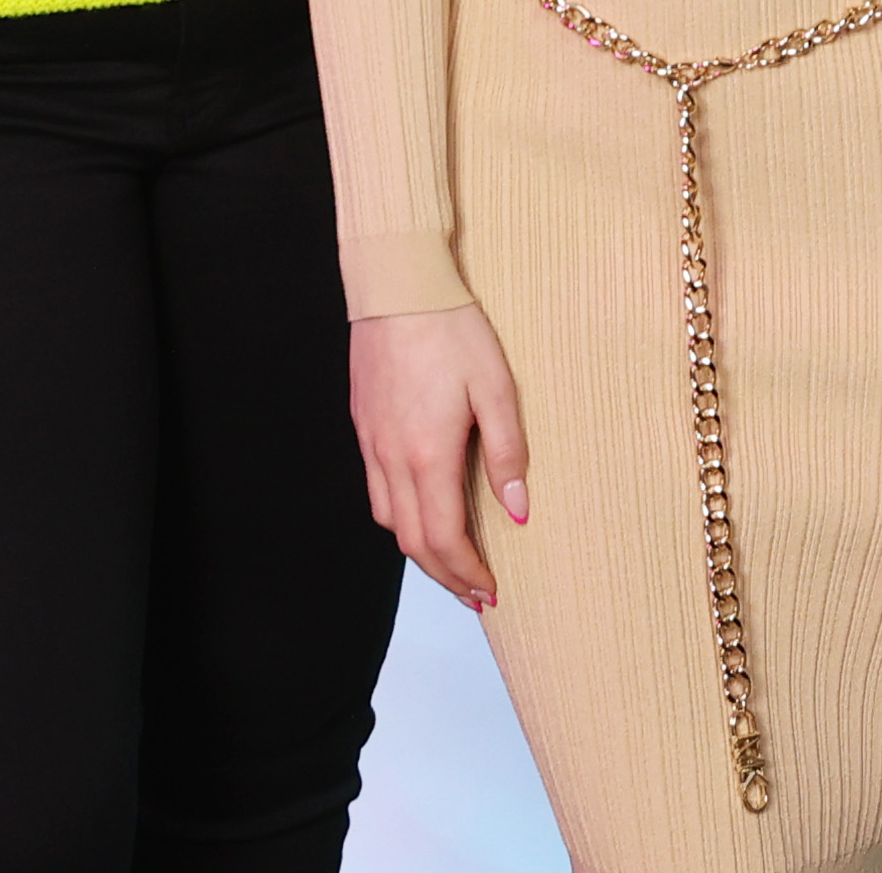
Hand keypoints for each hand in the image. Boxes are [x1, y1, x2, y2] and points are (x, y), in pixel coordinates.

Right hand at [351, 305, 529, 609]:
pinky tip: (420, 511)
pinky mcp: (363, 425)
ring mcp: (371, 442)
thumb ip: (508, 454)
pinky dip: (399, 517)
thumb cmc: (452, 330)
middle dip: (445, 576)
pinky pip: (376, 489)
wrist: (398, 286)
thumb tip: (518, 511)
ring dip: (419, 551)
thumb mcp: (496, 388)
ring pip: (387, 519)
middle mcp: (392, 457)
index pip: (443, 538)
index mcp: (427, 454)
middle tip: (475, 595)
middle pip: (411, 541)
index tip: (489, 591)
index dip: (466, 573)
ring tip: (451, 563)